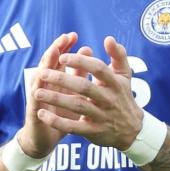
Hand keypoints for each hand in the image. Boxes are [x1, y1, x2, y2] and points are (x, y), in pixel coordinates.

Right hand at [16, 32, 88, 156]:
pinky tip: (42, 80)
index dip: (64, 47)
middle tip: (64, 38)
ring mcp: (38, 97)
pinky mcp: (35, 111)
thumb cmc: (60, 114)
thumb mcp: (73, 93)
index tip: (73, 35)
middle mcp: (44, 85)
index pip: (59, 58)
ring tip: (53, 53)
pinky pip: (36, 99)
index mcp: (55, 79)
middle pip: (48, 63)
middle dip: (56, 49)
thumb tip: (87, 49)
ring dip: (46, 65)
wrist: (45, 138)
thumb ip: (79, 73)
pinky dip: (39, 89)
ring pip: (40, 76)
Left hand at [33, 35, 142, 149]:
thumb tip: (109, 38)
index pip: (98, 69)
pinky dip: (57, 121)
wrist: (132, 131)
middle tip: (42, 73)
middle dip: (62, 80)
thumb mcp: (125, 76)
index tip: (62, 56)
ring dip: (56, 99)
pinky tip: (41, 114)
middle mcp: (109, 99)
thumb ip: (119, 56)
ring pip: (77, 106)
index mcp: (115, 83)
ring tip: (37, 93)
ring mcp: (102, 117)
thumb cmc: (123, 97)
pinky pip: (73, 127)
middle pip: (84, 87)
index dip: (80, 62)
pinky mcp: (93, 132)